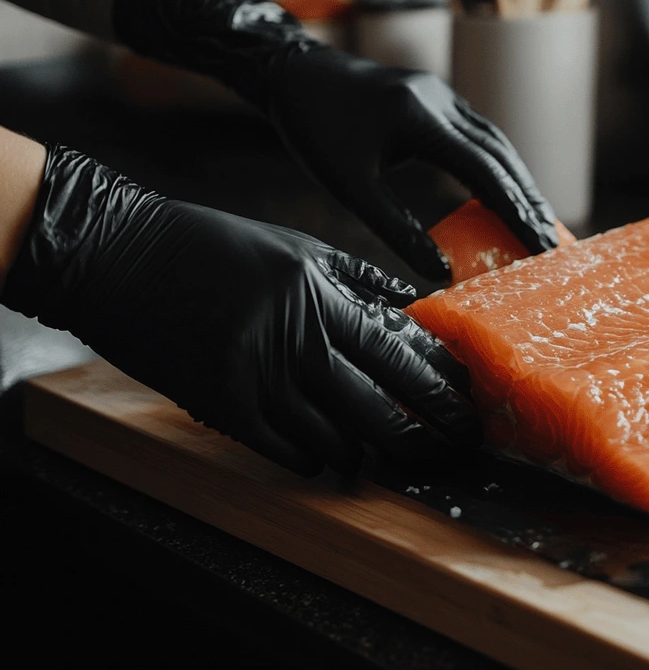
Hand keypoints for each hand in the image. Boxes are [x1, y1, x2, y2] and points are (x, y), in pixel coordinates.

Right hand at [1, 145, 478, 475]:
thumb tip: (412, 300)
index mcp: (321, 296)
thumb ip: (357, 278)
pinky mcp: (221, 404)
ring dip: (370, 455)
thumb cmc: (213, 246)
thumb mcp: (295, 248)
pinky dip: (314, 460)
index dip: (440, 385)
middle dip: (427, 433)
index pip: (400, 352)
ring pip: (337, 437)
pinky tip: (331, 460)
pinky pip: (286, 450)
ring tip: (393, 461)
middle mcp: (298, 339)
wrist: (122, 257)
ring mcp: (258, 376)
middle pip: (381, 405)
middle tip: (455, 449)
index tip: (468, 403)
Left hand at [111, 0, 560, 282]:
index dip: (514, 209)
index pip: (483, 170)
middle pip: (501, 154)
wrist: (292, 73)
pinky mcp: (435, 97)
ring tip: (539, 219)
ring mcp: (441, 95)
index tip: (538, 243)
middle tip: (553, 239)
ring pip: (495, 141)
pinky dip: (498, 165)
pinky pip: (479, 134)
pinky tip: (505, 190)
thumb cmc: (314, 132)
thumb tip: (440, 271)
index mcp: (419, 118)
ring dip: (519, 181)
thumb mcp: (350, 188)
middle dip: (528, 198)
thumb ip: (396, 229)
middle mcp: (440, 101)